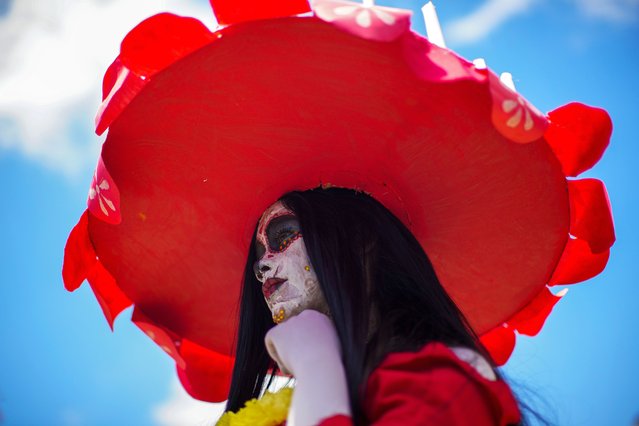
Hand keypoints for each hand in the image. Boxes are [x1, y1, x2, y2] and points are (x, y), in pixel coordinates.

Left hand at [264, 309, 350, 425]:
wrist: (321, 367)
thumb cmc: (330, 366)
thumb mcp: (334, 349)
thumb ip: (322, 343)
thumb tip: (313, 348)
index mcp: (322, 319)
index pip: (308, 329)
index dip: (307, 345)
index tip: (310, 358)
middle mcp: (307, 315)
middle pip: (295, 332)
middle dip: (295, 346)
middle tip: (301, 364)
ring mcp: (291, 322)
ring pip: (284, 338)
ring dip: (287, 352)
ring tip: (297, 366)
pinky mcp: (277, 330)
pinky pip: (270, 341)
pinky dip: (275, 354)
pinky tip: (287, 363)